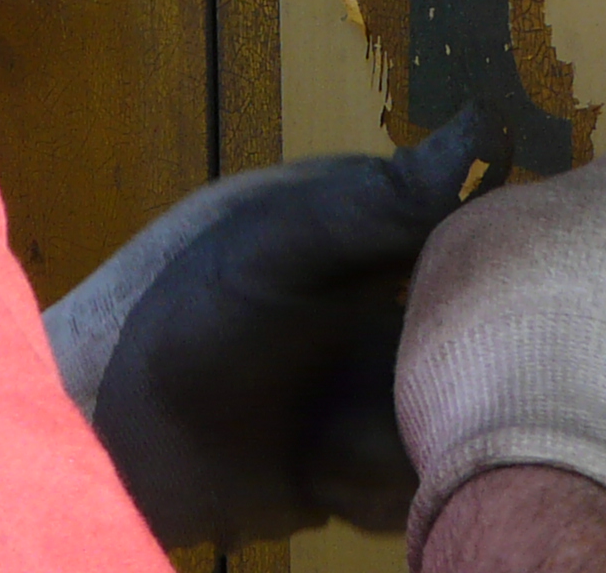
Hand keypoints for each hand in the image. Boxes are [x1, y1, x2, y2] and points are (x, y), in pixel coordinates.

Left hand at [43, 106, 509, 549]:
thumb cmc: (177, 310)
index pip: (482, 232)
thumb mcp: (280, 243)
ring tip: (325, 430)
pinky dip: (373, 482)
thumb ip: (381, 199)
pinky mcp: (363, 465)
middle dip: (452, 372)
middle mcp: (391, 301)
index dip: (500, 266)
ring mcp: (378, 385)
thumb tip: (492, 125)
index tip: (490, 298)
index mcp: (377, 226)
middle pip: (483, 336)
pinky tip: (316, 469)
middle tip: (391, 384)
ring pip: (458, 416)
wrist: (105, 434)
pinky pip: (413, 481)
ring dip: (400, 433)